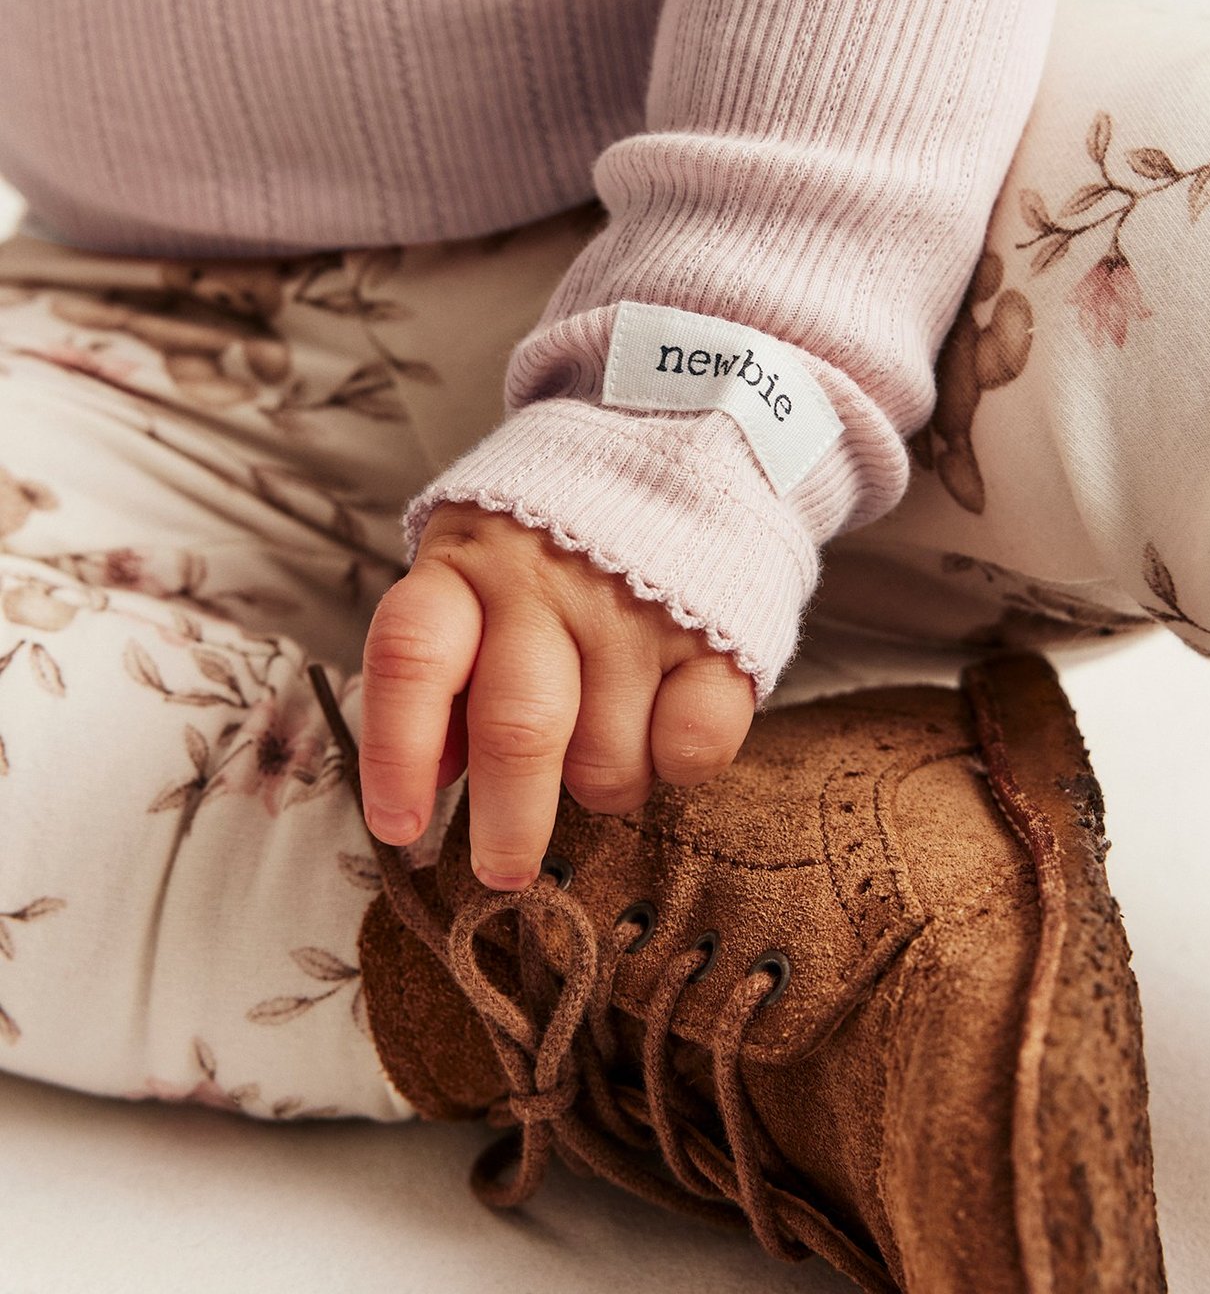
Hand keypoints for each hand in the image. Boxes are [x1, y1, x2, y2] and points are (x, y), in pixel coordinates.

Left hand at [358, 500, 755, 886]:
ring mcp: (638, 604)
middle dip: (507, 825)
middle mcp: (548, 579)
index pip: (411, 658)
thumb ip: (444, 666)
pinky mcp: (720, 626)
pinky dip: (674, 766)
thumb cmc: (554, 535)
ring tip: (600, 743)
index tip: (399, 828)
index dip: (396, 754)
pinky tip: (663, 720)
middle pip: (517, 731)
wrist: (682, 431)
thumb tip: (432, 777)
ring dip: (600, 787)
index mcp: (466, 562)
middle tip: (503, 871)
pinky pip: (692, 751)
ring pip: (607, 762)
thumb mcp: (473, 568)